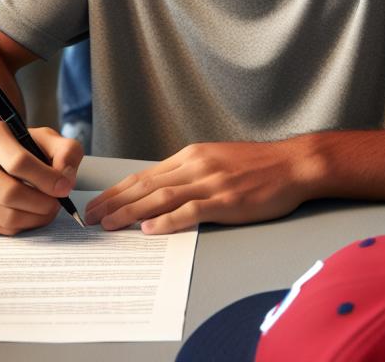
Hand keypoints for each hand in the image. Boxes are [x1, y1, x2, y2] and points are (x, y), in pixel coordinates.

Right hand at [0, 121, 83, 234]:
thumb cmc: (20, 149)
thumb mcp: (46, 139)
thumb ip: (66, 151)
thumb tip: (65, 179)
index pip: (19, 162)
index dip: (47, 179)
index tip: (65, 188)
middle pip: (10, 193)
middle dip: (42, 203)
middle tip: (57, 204)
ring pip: (5, 216)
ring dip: (35, 218)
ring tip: (46, 209)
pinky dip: (20, 227)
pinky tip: (27, 214)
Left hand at [84, 140, 308, 234]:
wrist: (293, 163)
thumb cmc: (258, 165)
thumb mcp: (217, 159)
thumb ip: (191, 172)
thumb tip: (163, 189)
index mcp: (191, 156)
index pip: (146, 175)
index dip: (119, 190)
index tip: (98, 202)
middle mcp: (196, 166)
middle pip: (146, 185)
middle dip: (115, 201)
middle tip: (91, 217)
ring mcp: (210, 183)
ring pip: (161, 197)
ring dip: (131, 212)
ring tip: (109, 224)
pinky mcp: (226, 201)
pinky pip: (190, 211)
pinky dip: (167, 220)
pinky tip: (150, 229)